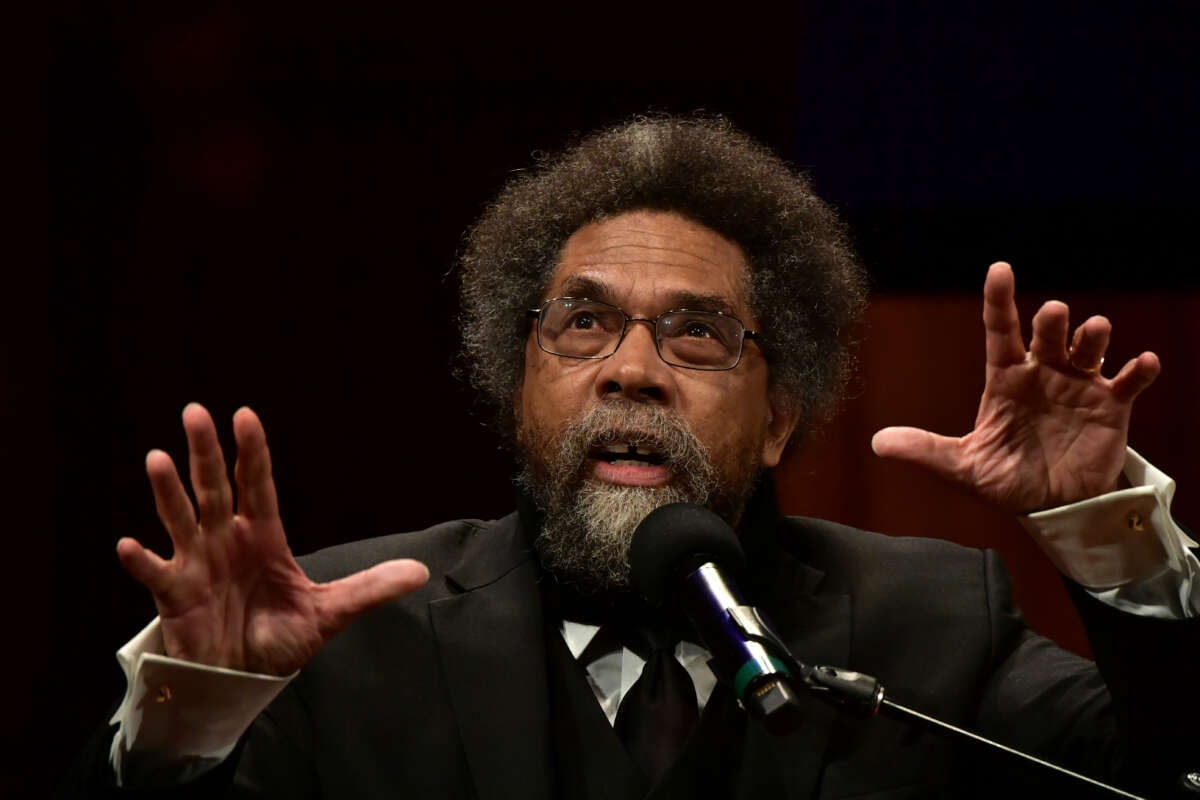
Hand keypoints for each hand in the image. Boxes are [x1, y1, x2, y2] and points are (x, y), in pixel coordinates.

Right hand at [116, 403, 428, 674]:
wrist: (243, 678)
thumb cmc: (280, 637)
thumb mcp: (330, 612)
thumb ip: (370, 589)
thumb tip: (421, 571)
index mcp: (264, 535)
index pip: (257, 484)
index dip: (252, 452)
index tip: (245, 415)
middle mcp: (227, 539)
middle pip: (215, 487)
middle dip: (207, 452)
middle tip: (196, 412)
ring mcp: (197, 563)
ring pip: (181, 518)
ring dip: (168, 491)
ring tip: (158, 458)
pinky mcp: (175, 595)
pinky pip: (155, 574)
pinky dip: (141, 560)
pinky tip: (129, 545)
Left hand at [871, 262, 1160, 513]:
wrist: (1051, 509)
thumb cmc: (1006, 480)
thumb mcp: (963, 468)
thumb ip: (926, 451)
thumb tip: (878, 443)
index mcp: (1005, 379)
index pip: (1000, 330)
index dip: (999, 299)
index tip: (1000, 269)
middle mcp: (1043, 373)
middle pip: (1048, 332)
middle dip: (1053, 319)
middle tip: (1054, 314)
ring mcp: (1078, 386)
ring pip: (1088, 346)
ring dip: (1092, 335)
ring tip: (1093, 333)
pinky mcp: (1110, 407)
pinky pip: (1128, 382)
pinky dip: (1138, 370)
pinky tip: (1143, 363)